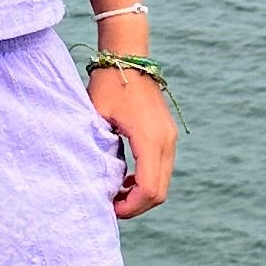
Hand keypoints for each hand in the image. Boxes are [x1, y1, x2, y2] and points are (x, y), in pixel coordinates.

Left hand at [88, 64, 175, 218]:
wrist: (127, 56)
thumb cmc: (107, 84)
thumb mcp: (96, 118)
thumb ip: (99, 151)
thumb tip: (98, 183)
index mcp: (150, 139)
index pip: (149, 189)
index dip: (130, 207)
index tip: (108, 209)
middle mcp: (166, 141)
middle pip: (160, 192)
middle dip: (136, 206)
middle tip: (110, 207)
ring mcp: (169, 138)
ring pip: (163, 182)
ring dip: (141, 194)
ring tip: (115, 195)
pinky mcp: (166, 134)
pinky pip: (161, 168)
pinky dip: (146, 181)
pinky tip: (125, 180)